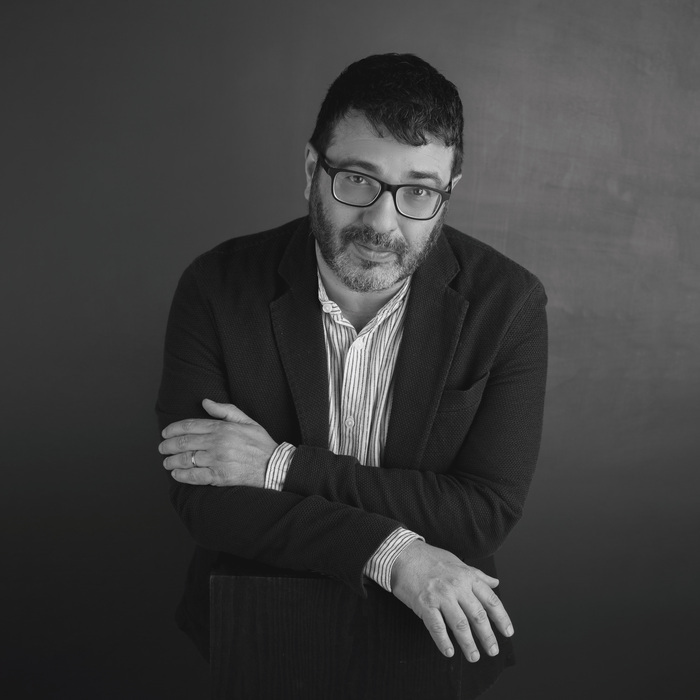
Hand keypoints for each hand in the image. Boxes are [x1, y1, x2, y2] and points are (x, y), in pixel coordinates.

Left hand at [159, 399, 277, 486]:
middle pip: (184, 443)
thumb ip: (225, 410)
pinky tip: (176, 474)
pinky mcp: (219, 477)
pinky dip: (182, 475)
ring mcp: (217, 460)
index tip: (165, 433)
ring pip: (186, 460)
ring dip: (171, 461)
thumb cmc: (260, 443)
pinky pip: (194, 476)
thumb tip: (205, 402)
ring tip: (166, 462)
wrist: (274, 466)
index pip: (190, 426)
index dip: (173, 429)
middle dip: (168, 446)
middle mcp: (218, 443)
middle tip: (162, 448)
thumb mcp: (246, 420)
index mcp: (223, 428)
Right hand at [390, 540, 513, 662]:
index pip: (490, 600)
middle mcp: (457, 586)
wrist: (402, 554)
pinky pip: (437, 627)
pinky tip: (448, 651)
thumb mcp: (457, 563)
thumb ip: (477, 575)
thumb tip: (495, 583)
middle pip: (478, 616)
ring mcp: (440, 595)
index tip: (507, 632)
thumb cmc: (429, 558)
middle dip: (487, 636)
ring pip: (460, 625)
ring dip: (468, 644)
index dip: (501, 618)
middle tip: (492, 650)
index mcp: (467, 576)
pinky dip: (443, 641)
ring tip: (473, 656)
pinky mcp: (424, 603)